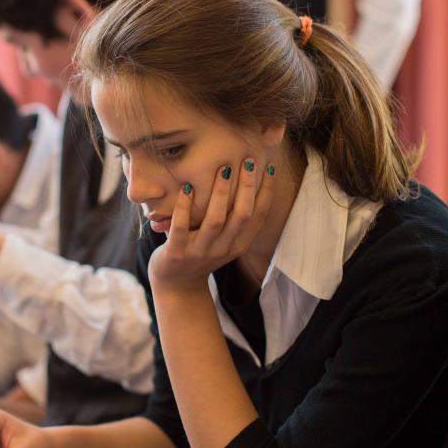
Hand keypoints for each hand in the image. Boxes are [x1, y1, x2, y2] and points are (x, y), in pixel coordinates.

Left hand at [148, 158, 275, 293]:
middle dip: (247, 187)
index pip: (259, 216)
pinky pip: (182, 227)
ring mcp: (200, 252)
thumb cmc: (201, 253)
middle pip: (242, 215)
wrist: (177, 286)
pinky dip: (184, 207)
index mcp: (239, 244)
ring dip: (220, 193)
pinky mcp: (177, 253)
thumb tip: (246, 179)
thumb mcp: (224, 240)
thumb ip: (234, 218)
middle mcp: (224, 249)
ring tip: (223, 168)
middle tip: (248, 161)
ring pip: (216, 221)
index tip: (270, 167)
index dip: (267, 192)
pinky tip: (186, 188)